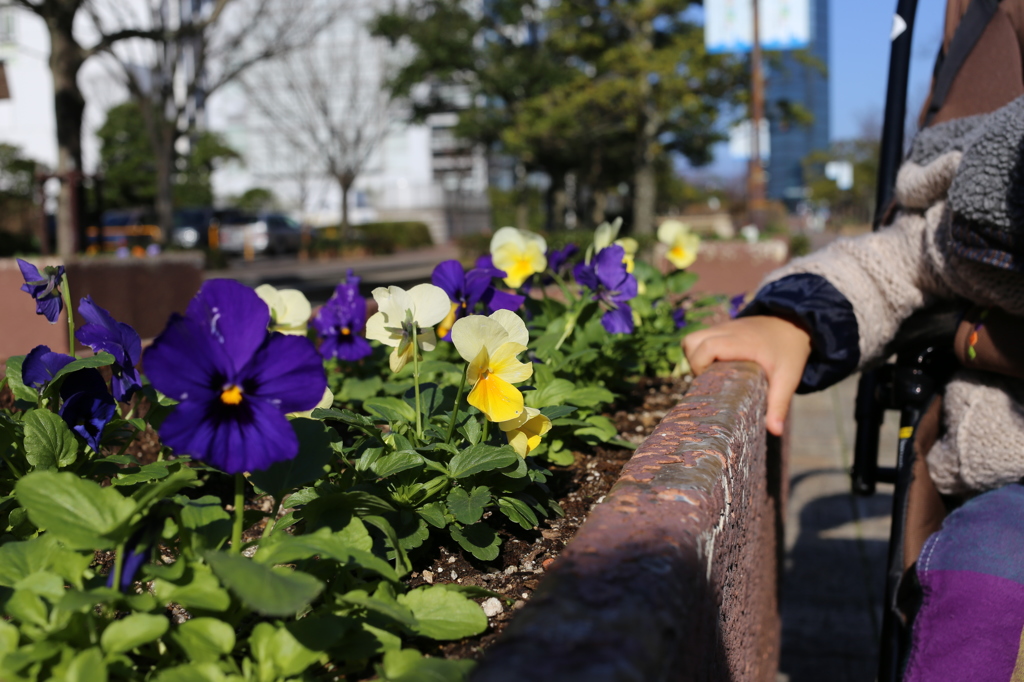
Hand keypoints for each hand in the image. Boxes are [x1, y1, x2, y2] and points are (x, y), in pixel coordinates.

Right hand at [683, 315, 811, 435]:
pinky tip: (717, 365)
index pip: (705, 347)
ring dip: (695, 356)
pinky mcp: (722, 329)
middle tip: (710, 380)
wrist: (794, 324)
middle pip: (691, 341)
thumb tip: (776, 432)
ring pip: (693, 338)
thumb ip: (779, 403)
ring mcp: (723, 327)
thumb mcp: (787, 379)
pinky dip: (701, 352)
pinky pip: (700, 338)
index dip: (700, 366)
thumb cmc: (790, 353)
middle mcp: (727, 331)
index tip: (711, 382)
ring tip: (711, 373)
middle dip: (694, 363)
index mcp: (740, 342)